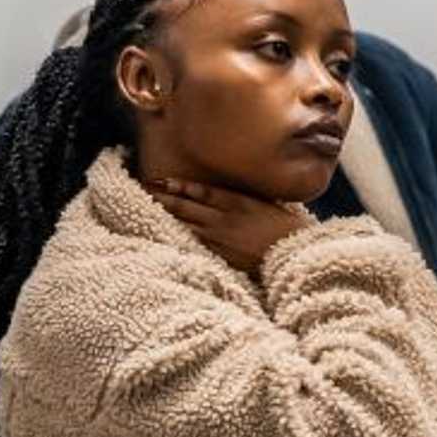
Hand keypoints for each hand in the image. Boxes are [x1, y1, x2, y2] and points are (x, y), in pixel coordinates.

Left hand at [145, 176, 304, 275]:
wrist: (295, 254)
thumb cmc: (284, 228)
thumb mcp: (262, 204)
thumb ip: (238, 199)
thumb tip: (213, 195)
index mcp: (237, 201)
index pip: (199, 190)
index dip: (176, 185)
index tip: (157, 179)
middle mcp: (225, 218)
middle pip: (185, 206)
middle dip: (161, 197)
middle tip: (141, 189)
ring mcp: (220, 238)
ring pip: (184, 225)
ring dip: (164, 216)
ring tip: (143, 207)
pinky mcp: (220, 256)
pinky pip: (193, 244)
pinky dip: (177, 237)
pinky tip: (161, 233)